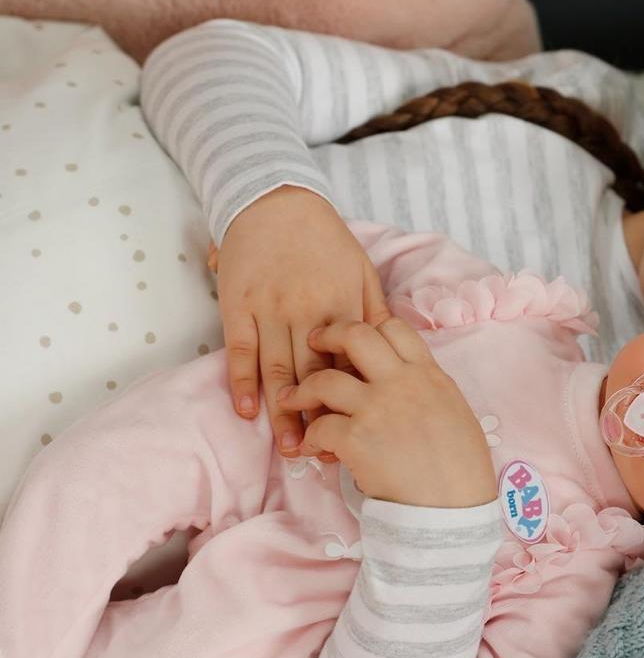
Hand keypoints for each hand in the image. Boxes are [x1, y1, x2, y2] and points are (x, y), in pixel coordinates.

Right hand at [213, 185, 391, 460]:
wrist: (275, 201)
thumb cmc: (325, 240)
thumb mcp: (362, 272)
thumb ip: (374, 313)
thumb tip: (392, 352)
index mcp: (343, 306)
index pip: (352, 363)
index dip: (357, 400)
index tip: (364, 432)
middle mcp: (307, 312)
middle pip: (316, 375)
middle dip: (320, 418)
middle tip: (324, 456)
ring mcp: (270, 310)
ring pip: (278, 369)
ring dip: (283, 412)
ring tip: (290, 448)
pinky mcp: (238, 305)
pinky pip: (240, 349)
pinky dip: (243, 381)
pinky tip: (248, 410)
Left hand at [275, 320, 496, 507]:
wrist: (453, 508)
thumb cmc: (462, 469)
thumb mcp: (456, 412)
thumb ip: (429, 389)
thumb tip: (411, 385)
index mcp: (429, 374)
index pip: (394, 327)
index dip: (369, 325)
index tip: (356, 335)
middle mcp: (401, 382)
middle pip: (355, 335)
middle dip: (328, 334)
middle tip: (314, 343)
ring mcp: (376, 408)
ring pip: (324, 380)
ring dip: (301, 390)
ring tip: (289, 399)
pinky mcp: (356, 439)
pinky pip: (318, 427)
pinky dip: (309, 437)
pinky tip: (310, 447)